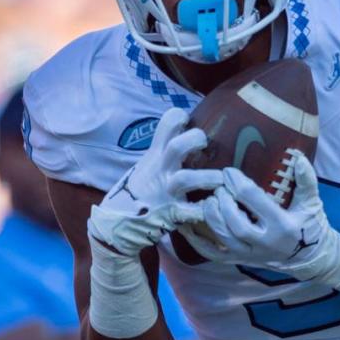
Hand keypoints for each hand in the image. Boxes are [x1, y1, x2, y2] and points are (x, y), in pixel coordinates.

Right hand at [88, 108, 221, 255]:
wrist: (118, 223)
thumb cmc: (140, 190)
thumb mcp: (148, 164)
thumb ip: (165, 150)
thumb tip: (188, 131)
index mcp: (156, 154)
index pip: (165, 124)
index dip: (178, 117)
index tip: (189, 120)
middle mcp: (160, 169)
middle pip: (177, 147)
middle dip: (196, 140)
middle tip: (206, 146)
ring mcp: (166, 191)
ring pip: (186, 179)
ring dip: (209, 178)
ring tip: (221, 180)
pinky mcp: (171, 213)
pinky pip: (192, 212)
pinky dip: (206, 209)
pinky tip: (216, 206)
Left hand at [183, 152, 339, 301]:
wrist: (311, 258)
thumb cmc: (312, 226)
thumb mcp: (312, 202)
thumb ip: (306, 180)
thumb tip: (297, 156)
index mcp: (282, 225)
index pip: (253, 200)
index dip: (236, 183)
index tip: (228, 171)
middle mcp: (265, 242)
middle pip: (234, 222)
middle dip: (222, 202)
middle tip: (217, 187)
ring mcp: (251, 254)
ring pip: (223, 238)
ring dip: (211, 217)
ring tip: (208, 200)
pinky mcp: (241, 261)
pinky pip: (214, 255)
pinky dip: (198, 242)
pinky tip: (188, 227)